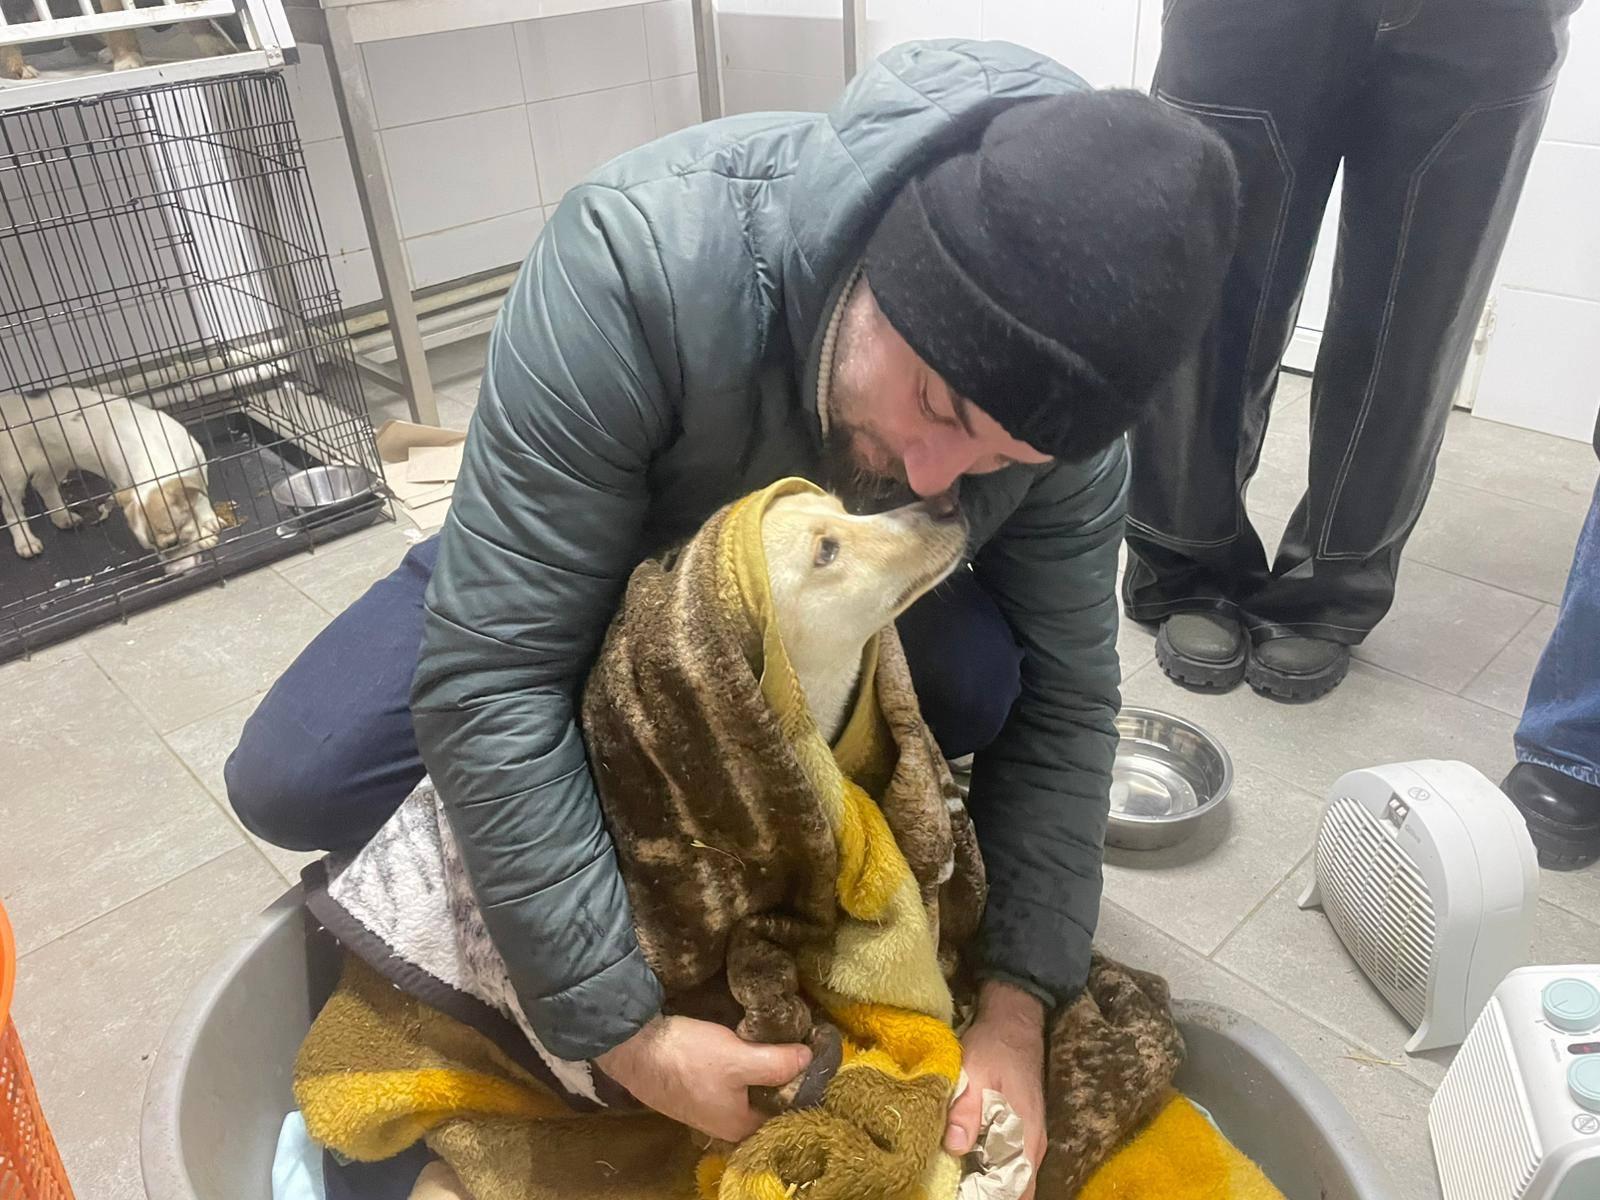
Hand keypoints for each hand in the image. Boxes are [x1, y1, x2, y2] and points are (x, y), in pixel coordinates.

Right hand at [595, 1015, 811, 1142]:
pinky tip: (741, 1044)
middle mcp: (722, 1124)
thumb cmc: (687, 1058)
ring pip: (743, 1091)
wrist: (633, 1048)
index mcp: (738, 1126)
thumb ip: (776, 1063)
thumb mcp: (738, 1058)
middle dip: (778, 1077)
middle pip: (763, 1101)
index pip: (783, 1112)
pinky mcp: (691, 1089)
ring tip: (773, 1041)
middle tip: (795, 1045)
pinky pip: (726, 1082)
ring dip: (756, 1070)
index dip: (800, 1087)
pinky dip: (737, 1067)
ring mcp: (704, 1108)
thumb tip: (809, 1059)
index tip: (814, 1060)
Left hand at [945, 981, 1046, 1198]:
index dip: (988, 1196)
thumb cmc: (995, 1047)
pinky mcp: (1018, 1132)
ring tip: (953, 1179)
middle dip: (983, 1192)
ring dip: (984, 1182)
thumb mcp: (975, 1071)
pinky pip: (1005, 1163)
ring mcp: (1027, 1139)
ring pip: (1009, 1177)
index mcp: (1025, 1135)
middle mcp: (1031, 1145)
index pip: (1015, 1188)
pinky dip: (985, 1169)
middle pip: (1012, 1188)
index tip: (960, 1193)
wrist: (1013, 1025)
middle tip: (950, 1187)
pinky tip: (962, 1163)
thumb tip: (954, 1146)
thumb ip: (966, 1109)